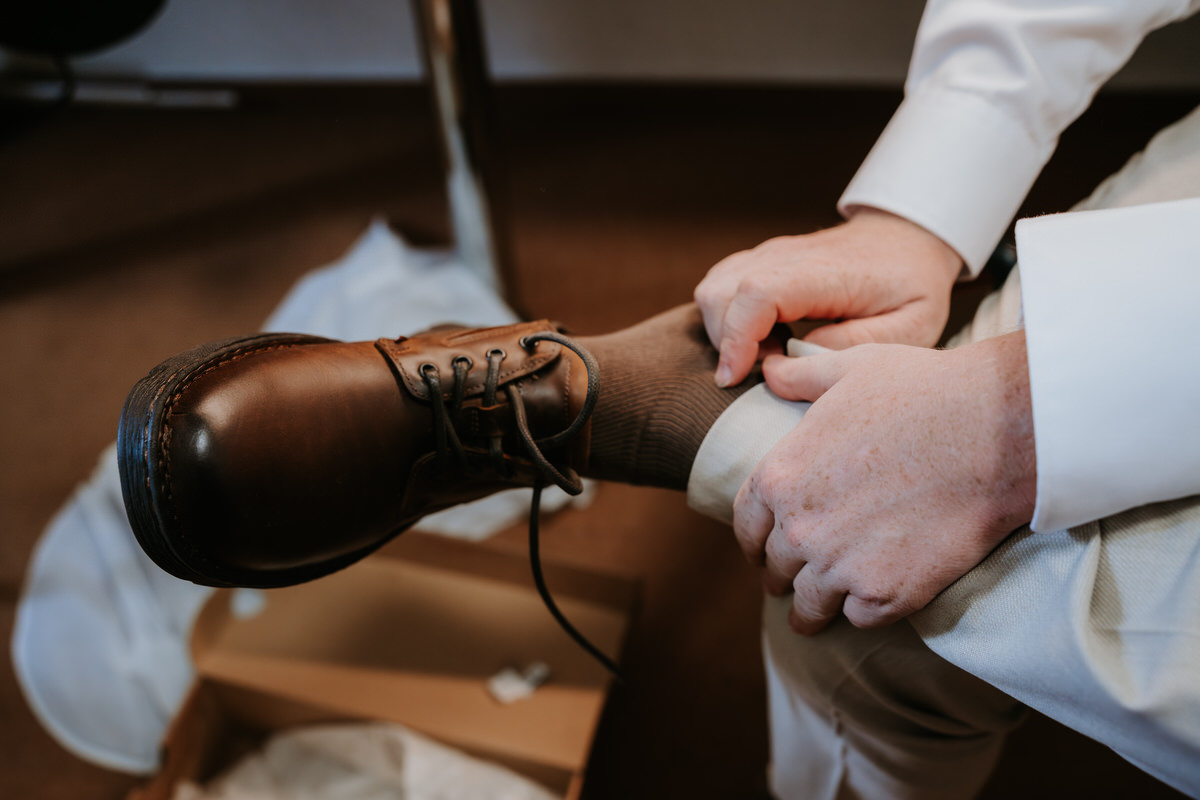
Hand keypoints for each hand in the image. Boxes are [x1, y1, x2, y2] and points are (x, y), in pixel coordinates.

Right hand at [694, 208, 962, 386]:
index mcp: (825, 272)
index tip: (735, 377)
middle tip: (764, 370)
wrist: (908, 238)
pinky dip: (725, 318)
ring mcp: (770, 254)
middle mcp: (787, 256)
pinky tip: (761, 338)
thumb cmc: (911, 286)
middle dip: (724, 342)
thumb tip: (794, 357)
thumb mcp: (909, 327)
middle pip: (720, 292)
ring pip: (712, 288)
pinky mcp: (760, 260)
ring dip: (722, 331)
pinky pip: (719, 286)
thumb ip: (852, 346)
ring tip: (765, 354)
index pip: (758, 293)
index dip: (737, 338)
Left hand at [732, 331, 1035, 633]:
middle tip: (790, 582)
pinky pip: (859, 618)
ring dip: (811, 611)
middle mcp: (799, 527)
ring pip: (810, 605)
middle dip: (781, 574)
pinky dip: (865, 611)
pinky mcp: (885, 594)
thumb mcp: (849, 369)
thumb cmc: (924, 391)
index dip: (753, 538)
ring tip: (813, 616)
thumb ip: (800, 377)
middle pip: (775, 568)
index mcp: (780, 476)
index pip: (747, 523)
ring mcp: (839, 566)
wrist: (996, 431)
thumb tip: (769, 370)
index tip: (761, 549)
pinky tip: (871, 603)